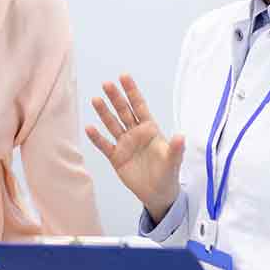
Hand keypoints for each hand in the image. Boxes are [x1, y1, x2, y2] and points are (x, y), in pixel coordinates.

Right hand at [85, 74, 185, 220]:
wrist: (158, 194)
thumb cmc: (168, 174)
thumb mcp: (174, 161)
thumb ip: (175, 149)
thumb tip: (180, 136)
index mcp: (150, 129)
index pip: (139, 106)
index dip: (132, 91)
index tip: (124, 76)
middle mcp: (135, 133)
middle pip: (123, 111)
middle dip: (116, 98)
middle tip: (107, 84)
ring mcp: (124, 144)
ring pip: (112, 124)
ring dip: (104, 113)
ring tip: (95, 100)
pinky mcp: (116, 157)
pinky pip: (105, 145)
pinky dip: (97, 137)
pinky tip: (89, 128)